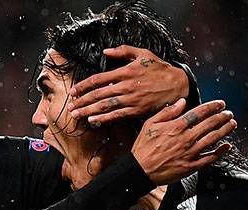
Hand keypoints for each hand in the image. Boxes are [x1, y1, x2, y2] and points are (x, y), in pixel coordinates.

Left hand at [68, 45, 188, 125]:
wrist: (178, 85)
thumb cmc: (160, 69)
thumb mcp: (143, 54)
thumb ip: (123, 51)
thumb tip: (106, 51)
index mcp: (125, 72)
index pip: (99, 79)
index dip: (84, 86)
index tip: (73, 91)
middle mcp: (126, 86)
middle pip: (98, 94)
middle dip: (82, 101)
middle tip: (70, 107)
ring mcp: (131, 100)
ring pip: (105, 106)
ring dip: (88, 111)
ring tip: (76, 115)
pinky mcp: (137, 110)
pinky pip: (117, 116)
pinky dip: (104, 119)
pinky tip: (93, 121)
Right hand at [132, 98, 236, 184]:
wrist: (140, 170)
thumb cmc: (143, 148)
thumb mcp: (150, 124)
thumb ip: (168, 112)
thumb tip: (181, 102)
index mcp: (176, 126)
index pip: (199, 113)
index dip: (213, 107)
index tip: (221, 104)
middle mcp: (186, 138)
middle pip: (210, 124)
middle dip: (222, 117)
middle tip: (229, 113)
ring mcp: (190, 152)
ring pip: (213, 139)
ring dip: (225, 130)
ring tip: (232, 124)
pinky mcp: (191, 166)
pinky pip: (210, 158)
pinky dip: (220, 152)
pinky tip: (227, 146)